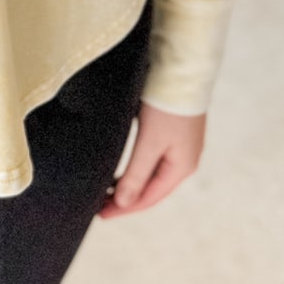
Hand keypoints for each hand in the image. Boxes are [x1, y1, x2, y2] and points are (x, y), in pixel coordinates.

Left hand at [97, 102, 206, 218]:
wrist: (183, 68)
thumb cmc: (168, 105)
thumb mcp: (149, 142)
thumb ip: (136, 174)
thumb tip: (123, 203)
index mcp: (182, 167)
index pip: (149, 198)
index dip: (124, 209)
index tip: (100, 214)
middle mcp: (184, 160)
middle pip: (151, 188)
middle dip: (126, 198)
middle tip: (99, 204)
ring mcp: (181, 145)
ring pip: (151, 174)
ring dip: (130, 183)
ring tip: (105, 190)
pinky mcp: (174, 131)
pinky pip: (152, 159)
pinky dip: (136, 167)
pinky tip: (121, 168)